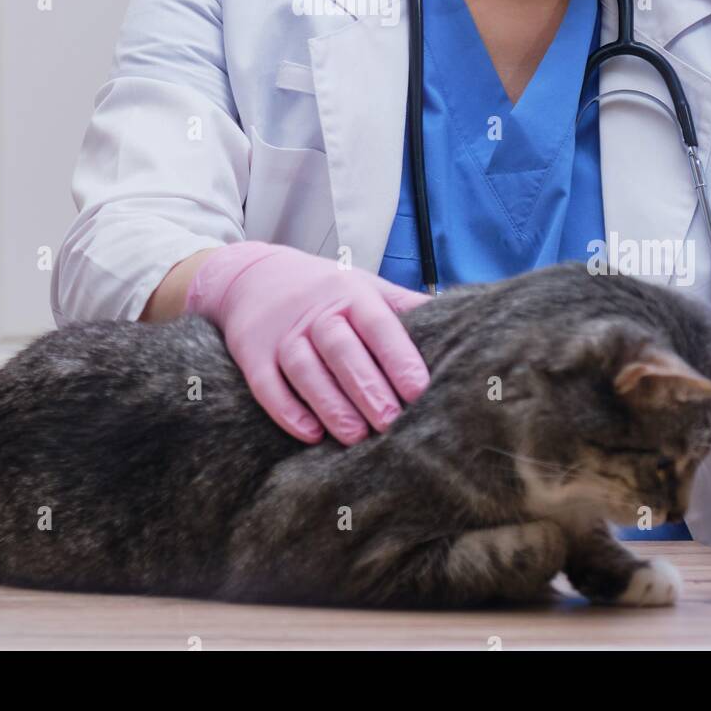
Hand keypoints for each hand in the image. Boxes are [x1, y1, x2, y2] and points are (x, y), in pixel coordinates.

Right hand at [185, 241, 432, 444]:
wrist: (253, 274)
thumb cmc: (324, 289)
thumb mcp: (363, 285)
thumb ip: (403, 306)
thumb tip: (457, 318)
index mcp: (349, 294)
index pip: (376, 324)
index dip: (398, 356)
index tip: (418, 390)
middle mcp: (315, 312)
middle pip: (341, 349)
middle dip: (366, 387)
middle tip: (391, 422)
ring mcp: (281, 333)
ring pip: (305, 370)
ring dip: (330, 404)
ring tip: (355, 436)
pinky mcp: (252, 354)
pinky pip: (267, 385)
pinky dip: (287, 411)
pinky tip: (309, 433)